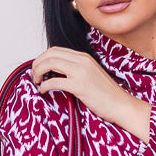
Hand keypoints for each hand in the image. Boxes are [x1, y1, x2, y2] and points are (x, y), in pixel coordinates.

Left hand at [31, 47, 149, 138]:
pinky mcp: (80, 85)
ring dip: (38, 72)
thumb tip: (57, 74)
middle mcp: (82, 60)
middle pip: (50, 54)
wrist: (122, 105)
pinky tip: (43, 92)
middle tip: (34, 76)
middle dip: (37, 64)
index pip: (56, 50)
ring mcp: (81, 72)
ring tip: (37, 82)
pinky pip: (54, 81)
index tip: (39, 70)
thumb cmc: (107, 96)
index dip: (43, 58)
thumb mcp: (91, 76)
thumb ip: (76, 71)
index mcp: (84, 57)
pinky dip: (44, 86)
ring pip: (50, 63)